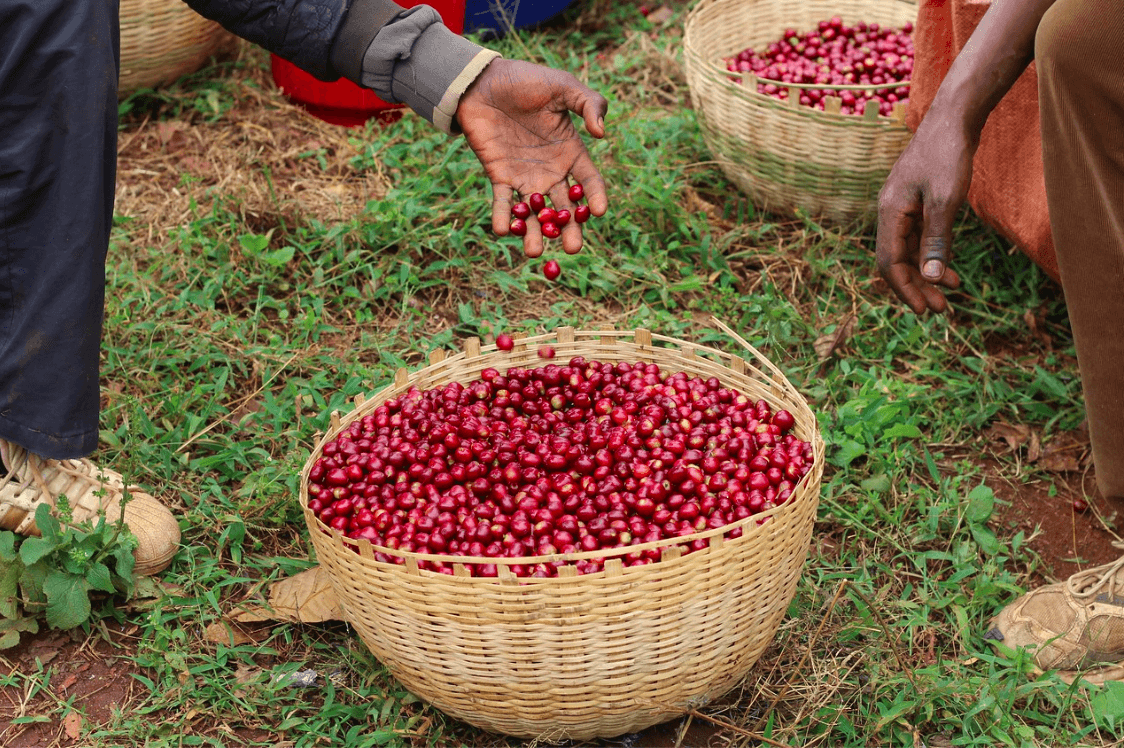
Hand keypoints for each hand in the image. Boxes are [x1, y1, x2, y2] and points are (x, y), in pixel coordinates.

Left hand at [456, 58, 608, 257]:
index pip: (589, 181)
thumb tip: (602, 133)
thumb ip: (589, 103)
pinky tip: (503, 231)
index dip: (595, 197)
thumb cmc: (528, 81)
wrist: (484, 82)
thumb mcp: (563, 86)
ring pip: (535, 212)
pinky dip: (503, 217)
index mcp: (571, 152)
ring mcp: (526, 177)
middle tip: (571, 249)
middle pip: (565, 207)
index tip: (599, 212)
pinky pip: (503, 202)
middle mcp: (551, 171)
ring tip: (533, 252)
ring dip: (534, 233)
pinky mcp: (500, 177)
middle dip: (568, 230)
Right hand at [875, 117, 975, 312]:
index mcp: (889, 213)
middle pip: (896, 261)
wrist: (954, 117)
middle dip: (916, 287)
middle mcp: (890, 213)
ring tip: (949, 292)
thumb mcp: (945, 201)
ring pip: (908, 251)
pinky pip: (918, 238)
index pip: (889, 263)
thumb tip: (930, 278)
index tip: (926, 310)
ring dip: (925, 274)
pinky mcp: (916, 202)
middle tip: (941, 310)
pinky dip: (932, 255)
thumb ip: (937, 240)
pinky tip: (948, 268)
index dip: (906, 289)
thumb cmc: (948, 154)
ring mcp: (902, 207)